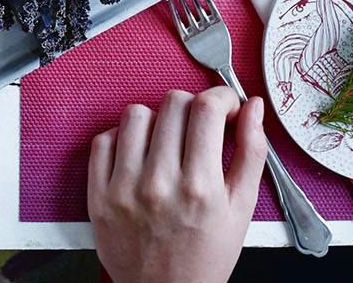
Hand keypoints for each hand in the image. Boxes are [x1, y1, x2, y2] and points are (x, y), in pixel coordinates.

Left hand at [87, 87, 266, 282]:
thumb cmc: (207, 256)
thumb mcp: (242, 210)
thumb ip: (252, 154)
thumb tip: (254, 106)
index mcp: (201, 187)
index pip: (205, 108)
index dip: (220, 96)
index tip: (225, 105)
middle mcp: (159, 184)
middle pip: (172, 103)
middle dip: (192, 107)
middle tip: (198, 129)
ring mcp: (123, 188)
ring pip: (136, 114)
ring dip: (156, 120)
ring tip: (167, 143)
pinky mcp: (98, 194)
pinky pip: (104, 139)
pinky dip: (123, 140)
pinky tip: (139, 157)